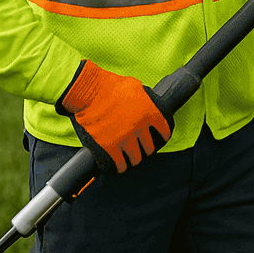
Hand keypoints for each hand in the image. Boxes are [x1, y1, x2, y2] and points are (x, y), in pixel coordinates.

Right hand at [55, 60, 173, 173]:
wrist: (89, 92)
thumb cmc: (110, 85)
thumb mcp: (135, 86)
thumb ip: (144, 98)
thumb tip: (147, 102)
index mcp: (149, 112)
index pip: (163, 130)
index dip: (162, 136)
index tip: (160, 138)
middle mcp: (140, 128)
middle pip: (149, 147)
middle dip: (146, 148)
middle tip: (141, 148)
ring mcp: (125, 139)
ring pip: (135, 158)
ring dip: (134, 158)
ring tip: (131, 157)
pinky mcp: (109, 147)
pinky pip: (119, 164)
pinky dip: (120, 166)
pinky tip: (120, 166)